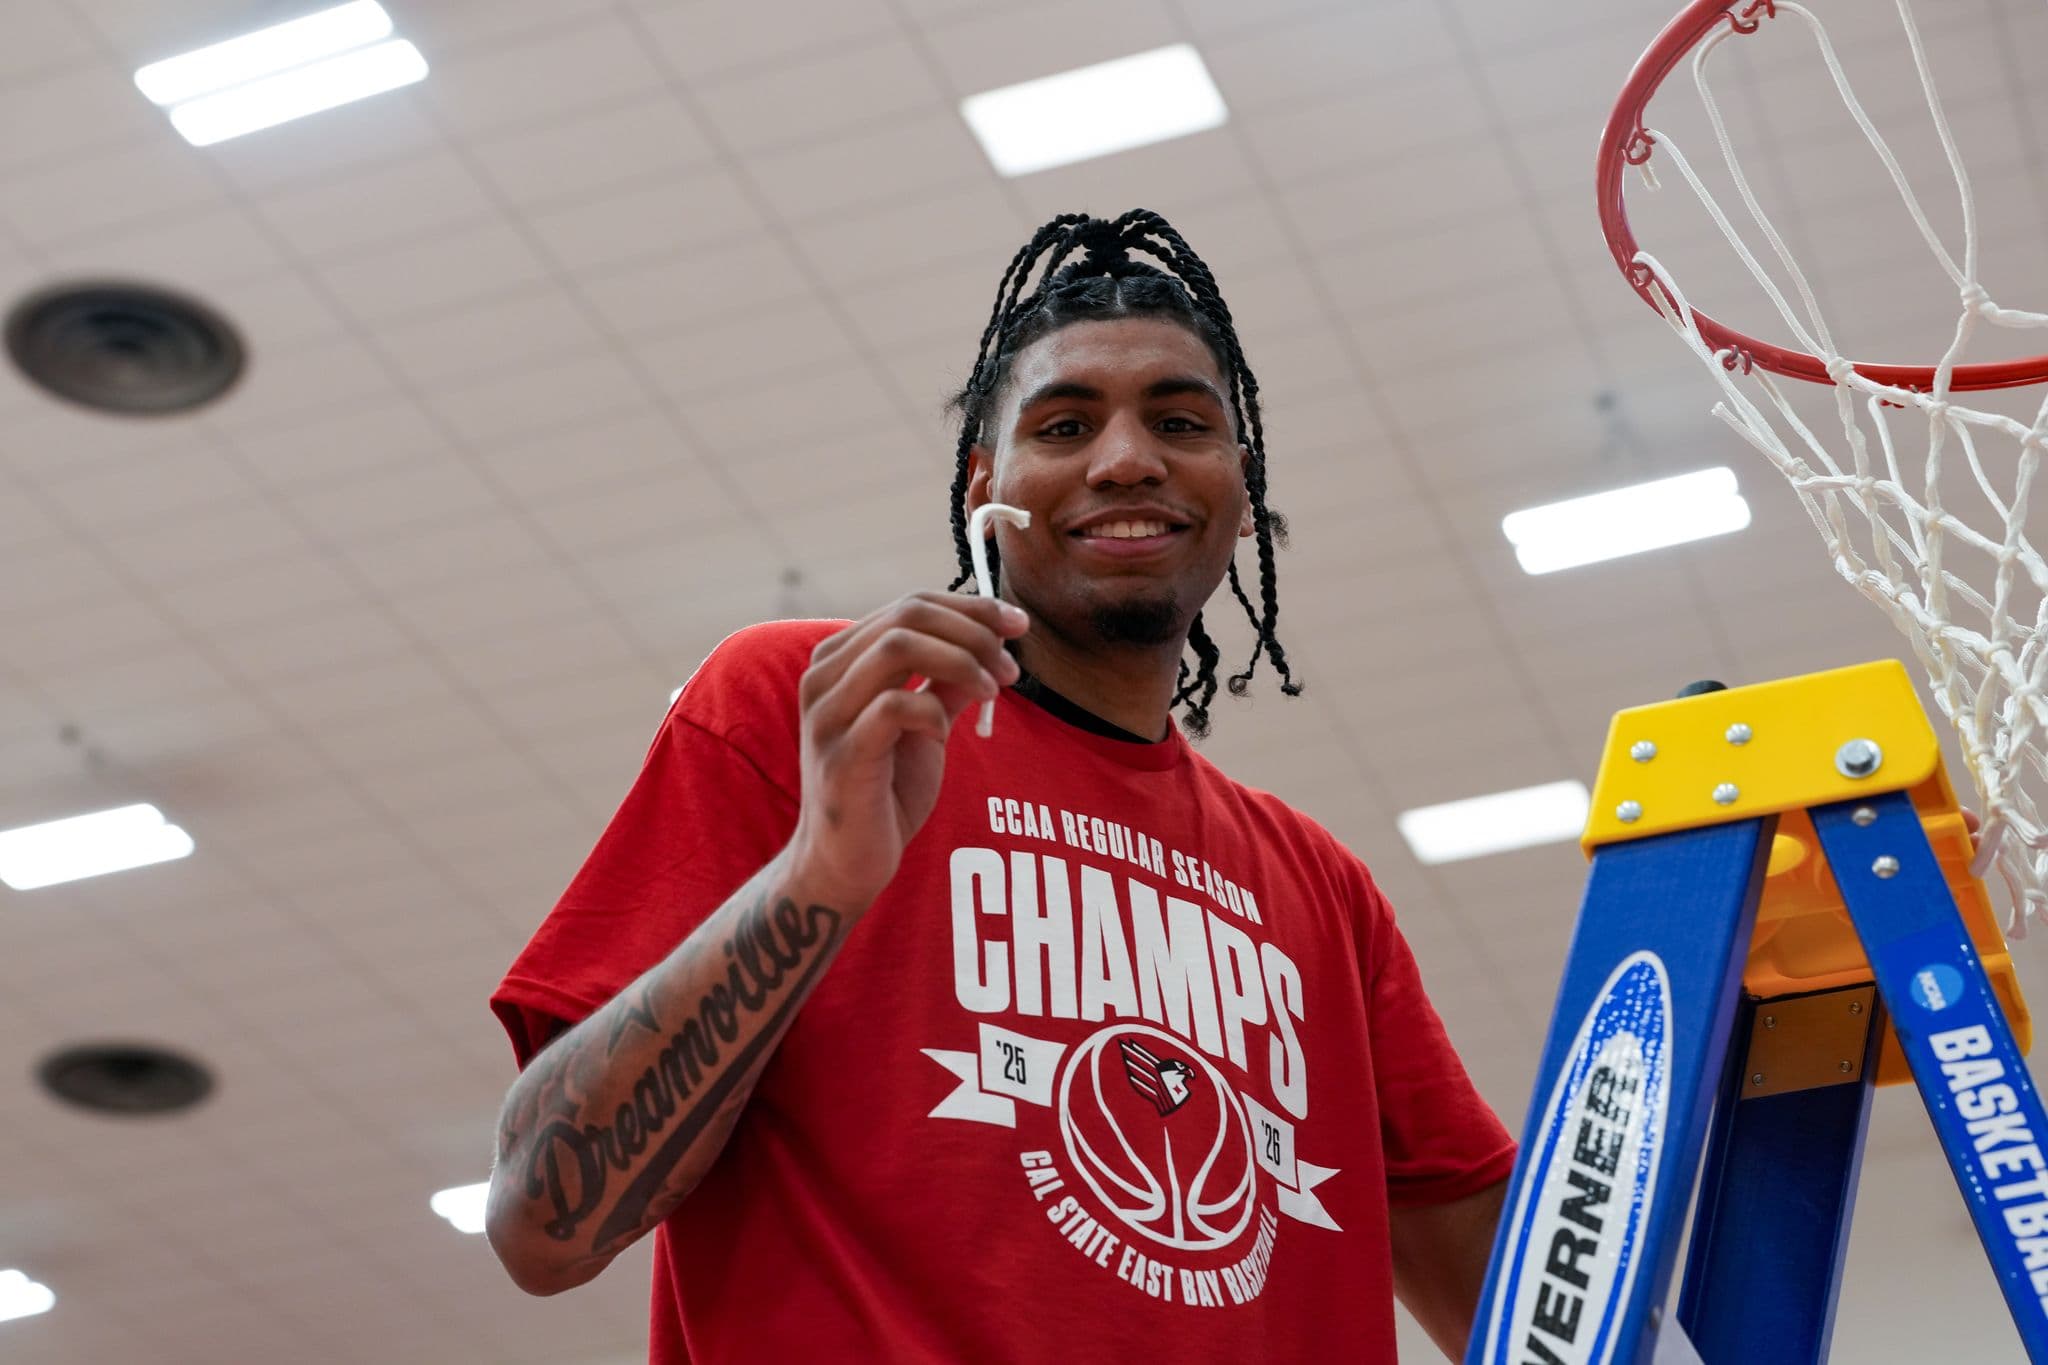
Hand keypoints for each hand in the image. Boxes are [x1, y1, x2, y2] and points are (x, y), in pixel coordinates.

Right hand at [786, 592, 1026, 910]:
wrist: (846, 864)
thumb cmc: (884, 792)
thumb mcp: (926, 725)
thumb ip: (948, 681)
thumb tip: (993, 642)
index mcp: (841, 660)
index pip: (911, 605)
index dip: (971, 608)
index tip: (1018, 625)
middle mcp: (824, 677)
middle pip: (907, 615)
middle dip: (973, 633)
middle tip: (1009, 668)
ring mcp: (826, 715)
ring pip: (897, 647)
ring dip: (960, 662)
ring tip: (991, 694)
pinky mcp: (840, 756)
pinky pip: (893, 707)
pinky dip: (934, 711)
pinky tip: (946, 735)